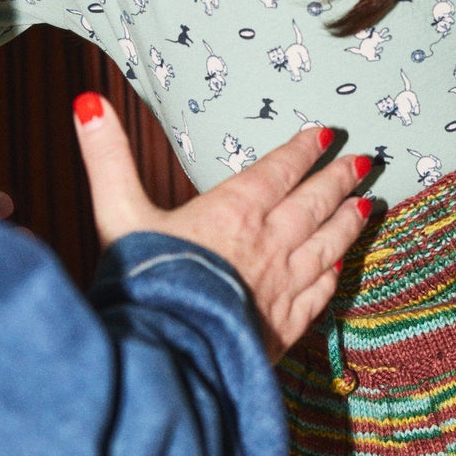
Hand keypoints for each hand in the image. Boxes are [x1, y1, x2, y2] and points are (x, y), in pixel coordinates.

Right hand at [72, 95, 370, 359]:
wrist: (167, 352)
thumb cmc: (143, 282)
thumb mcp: (117, 212)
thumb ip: (107, 158)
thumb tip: (87, 104)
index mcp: (235, 210)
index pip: (279, 170)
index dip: (303, 150)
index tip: (324, 136)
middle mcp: (270, 241)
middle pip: (314, 202)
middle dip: (339, 179)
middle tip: (364, 163)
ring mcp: (284, 284)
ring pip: (328, 243)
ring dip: (349, 221)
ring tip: (368, 205)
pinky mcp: (287, 323)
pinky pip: (320, 291)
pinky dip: (334, 272)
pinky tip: (341, 266)